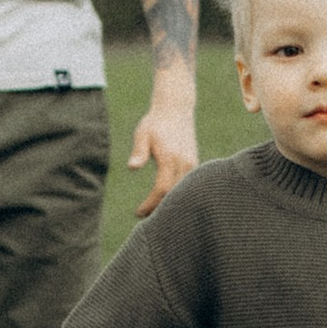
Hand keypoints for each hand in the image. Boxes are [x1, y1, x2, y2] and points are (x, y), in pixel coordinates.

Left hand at [128, 98, 198, 217]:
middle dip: (159, 208)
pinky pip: (186, 185)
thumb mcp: (142, 134)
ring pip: (181, 191)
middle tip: (144, 217)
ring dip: (168, 203)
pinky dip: (176, 194)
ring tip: (153, 212)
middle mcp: (184, 162)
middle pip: (173, 194)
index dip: (150, 203)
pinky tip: (165, 200)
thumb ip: (139, 151)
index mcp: (170, 157)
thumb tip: (132, 167)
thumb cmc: (155, 122)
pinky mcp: (194, 163)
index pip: (162, 188)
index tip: (138, 212)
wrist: (175, 109)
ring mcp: (191, 163)